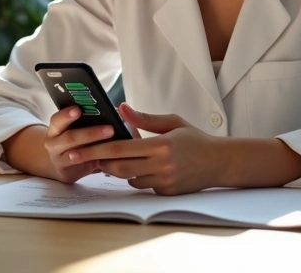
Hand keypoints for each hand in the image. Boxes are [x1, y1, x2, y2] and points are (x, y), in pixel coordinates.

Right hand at [41, 105, 116, 183]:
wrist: (61, 165)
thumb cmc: (73, 142)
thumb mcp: (75, 129)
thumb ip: (89, 120)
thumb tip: (114, 111)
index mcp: (55, 128)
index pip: (57, 120)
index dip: (66, 115)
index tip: (78, 109)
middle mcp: (53, 143)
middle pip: (70, 137)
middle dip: (91, 133)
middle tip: (110, 129)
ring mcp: (58, 159)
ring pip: (75, 154)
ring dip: (94, 150)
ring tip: (111, 144)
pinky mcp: (65, 173)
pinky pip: (80, 167)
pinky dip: (93, 162)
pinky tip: (105, 159)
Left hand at [71, 103, 223, 194]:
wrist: (219, 162)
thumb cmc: (195, 139)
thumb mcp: (172, 122)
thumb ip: (144, 119)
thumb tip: (121, 108)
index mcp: (161, 145)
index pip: (121, 148)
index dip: (98, 149)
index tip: (80, 148)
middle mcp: (162, 166)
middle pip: (119, 168)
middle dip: (100, 163)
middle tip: (86, 157)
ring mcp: (164, 181)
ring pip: (129, 179)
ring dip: (118, 170)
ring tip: (110, 160)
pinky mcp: (166, 192)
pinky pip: (142, 185)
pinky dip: (136, 177)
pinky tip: (136, 167)